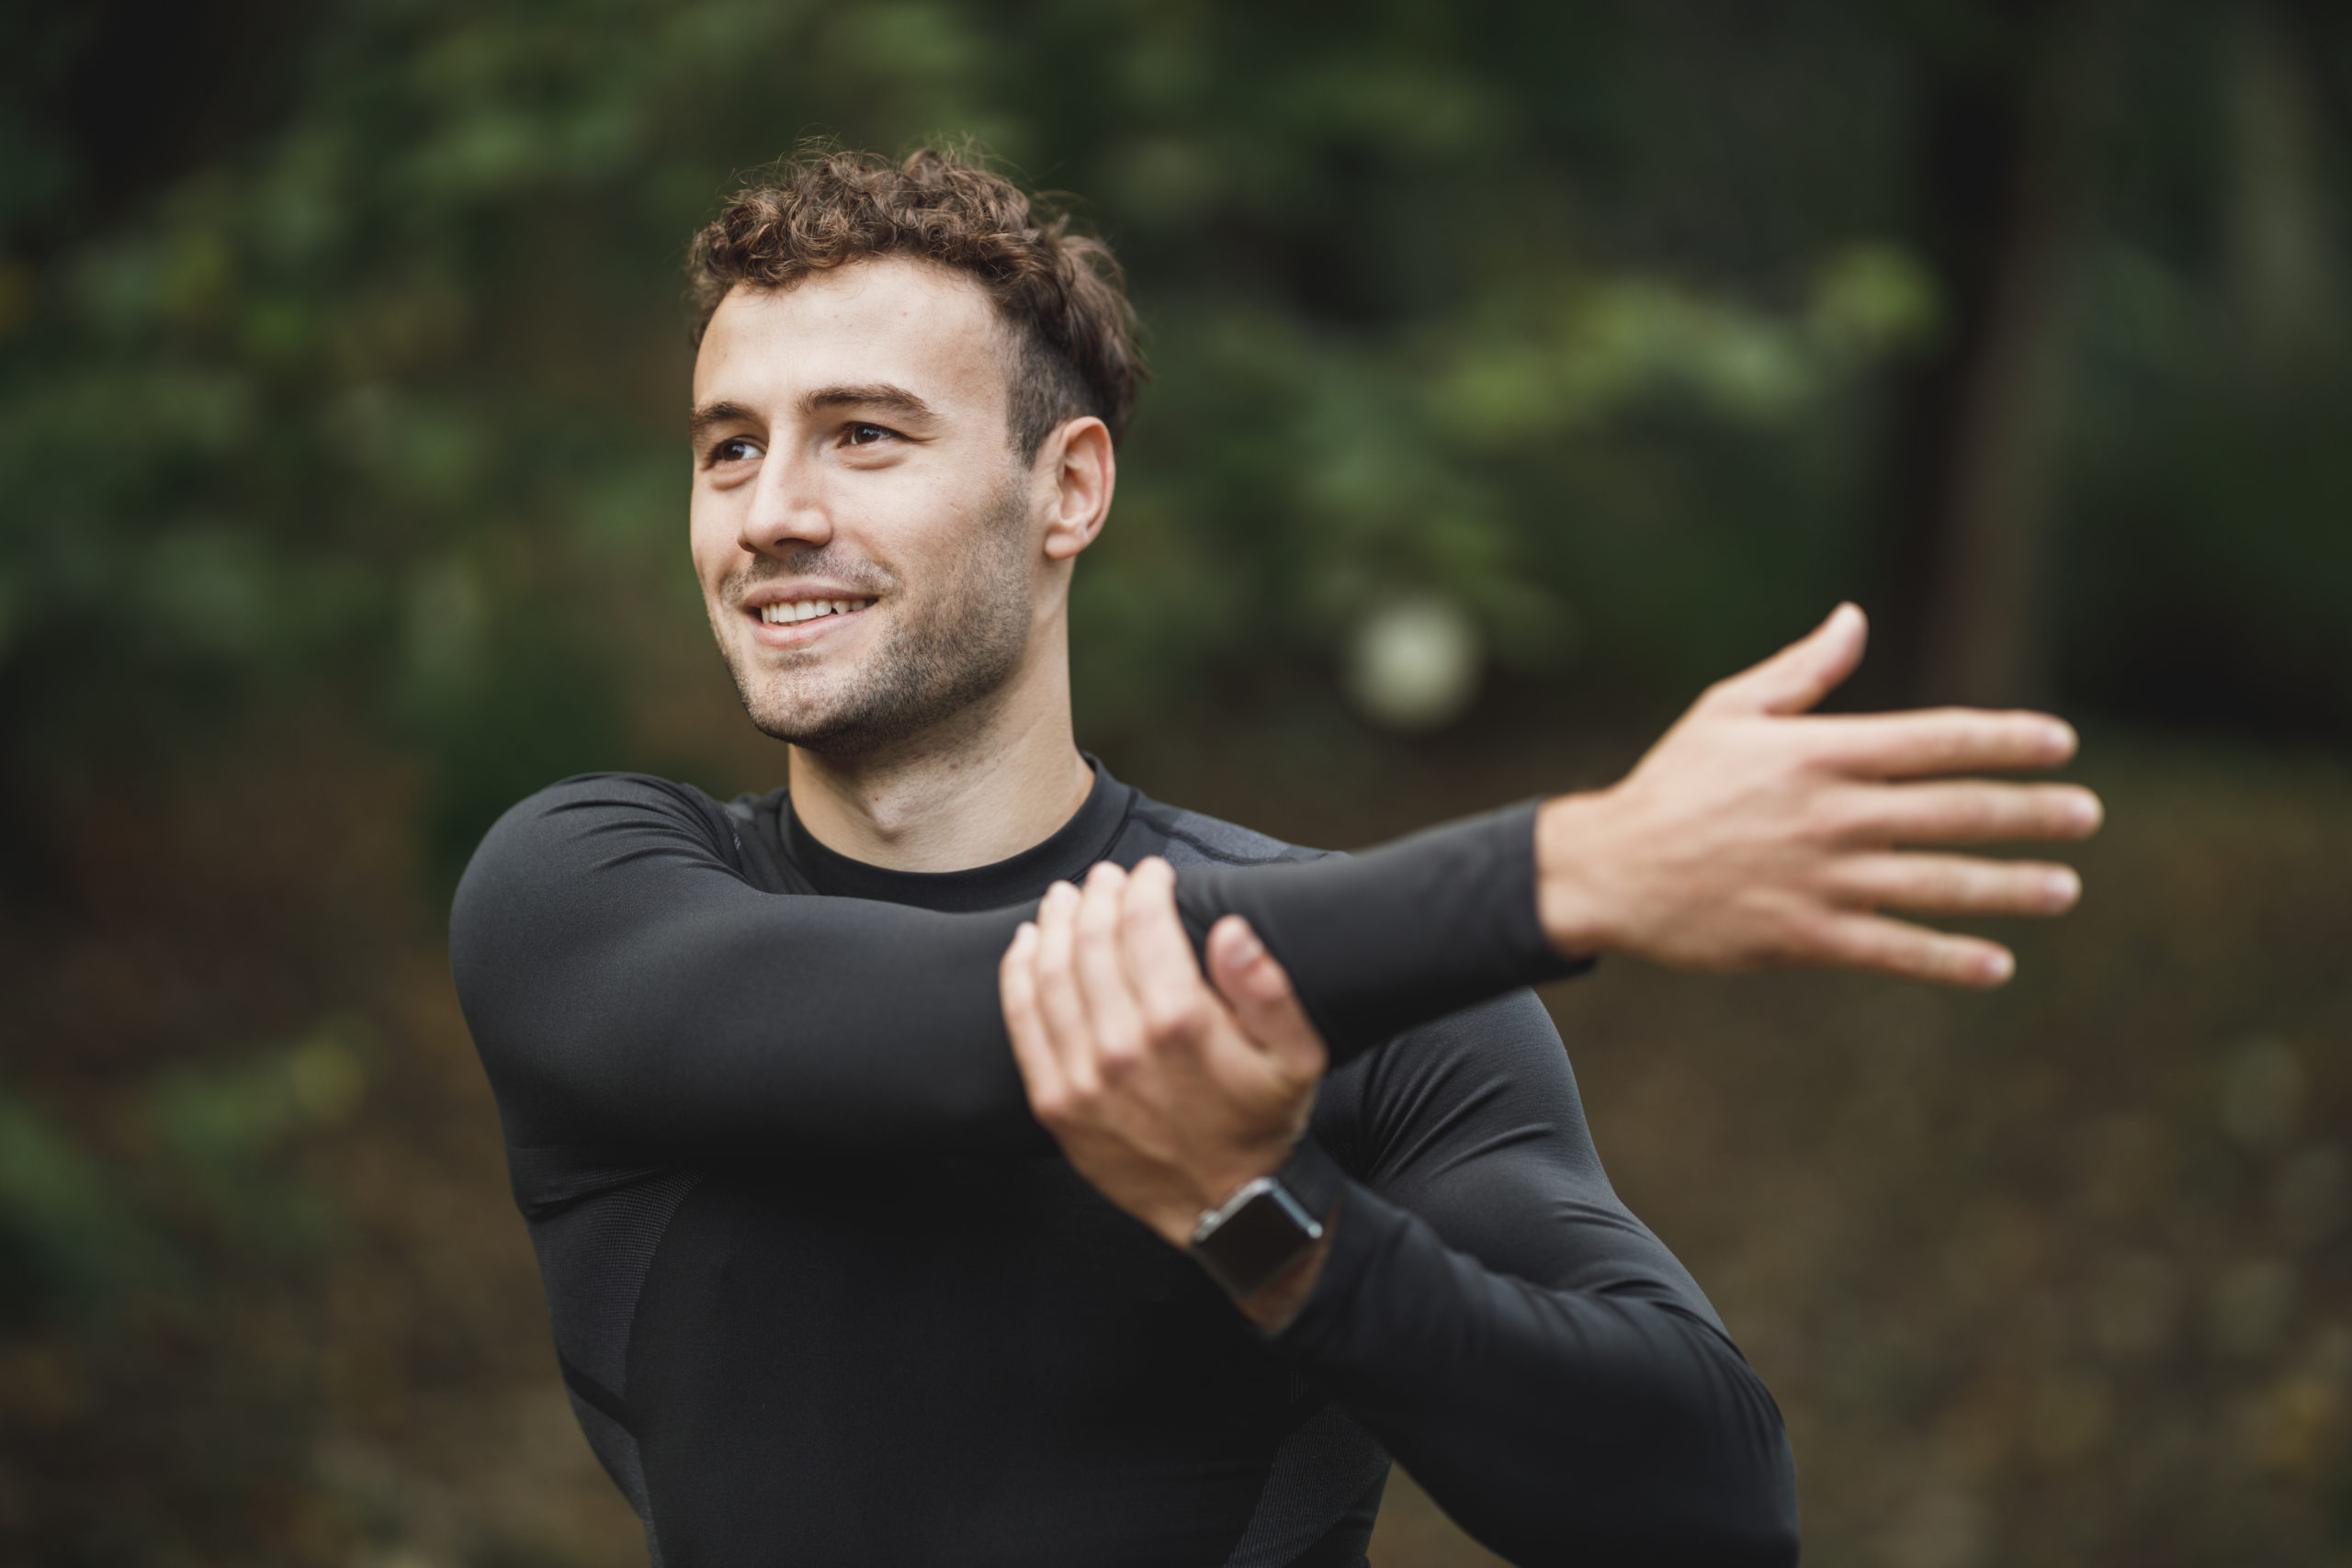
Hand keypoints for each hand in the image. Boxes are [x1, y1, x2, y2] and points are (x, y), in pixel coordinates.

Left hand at [998, 858, 1330, 1319]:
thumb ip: (1267, 991)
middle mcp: (1123, 1047)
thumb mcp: (1296, 1058)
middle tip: (1107, 877)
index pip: (1145, 928)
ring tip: (1067, 898)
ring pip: (1052, 974)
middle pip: (1094, 942)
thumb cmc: (1264, 1123)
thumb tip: (1232, 931)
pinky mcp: (1054, 1104)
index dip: (1145, 888)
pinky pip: (1023, 1022)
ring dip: (1057, 924)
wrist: (1228, 1209)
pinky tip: (1028, 943)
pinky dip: (1019, 973)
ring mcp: (1082, 1077)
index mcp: (1181, 1026)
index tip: (1152, 873)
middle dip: (1099, 897)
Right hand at [1536, 603, 2102, 986]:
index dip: (2005, 740)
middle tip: (2086, 815)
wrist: (1611, 869)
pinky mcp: (1803, 936)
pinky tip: (1995, 964)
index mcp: (1817, 752)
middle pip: (1954, 811)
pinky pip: (1892, 949)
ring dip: (2009, 888)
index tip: (2060, 743)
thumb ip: (1801, 670)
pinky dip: (1947, 959)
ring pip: (1936, 883)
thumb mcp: (1728, 711)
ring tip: (2064, 888)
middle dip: (2030, 813)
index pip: (1935, 740)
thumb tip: (1855, 618)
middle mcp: (1829, 814)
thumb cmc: (1673, 783)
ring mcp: (1821, 879)